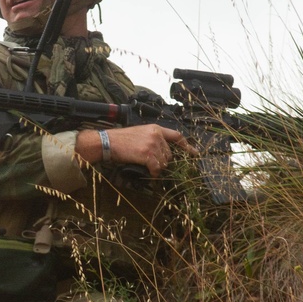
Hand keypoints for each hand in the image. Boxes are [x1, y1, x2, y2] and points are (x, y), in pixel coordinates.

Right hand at [76, 124, 198, 177]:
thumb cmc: (121, 139)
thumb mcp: (140, 133)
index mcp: (156, 128)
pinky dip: (154, 173)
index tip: (194, 153)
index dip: (186, 146)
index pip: (176, 136)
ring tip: (146, 166)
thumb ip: (153, 138)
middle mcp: (156, 135)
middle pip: (169, 154)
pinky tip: (149, 172)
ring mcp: (152, 144)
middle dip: (163, 161)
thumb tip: (162, 152)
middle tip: (152, 164)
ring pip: (164, 162)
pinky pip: (157, 168)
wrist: (108, 142)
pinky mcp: (147, 154)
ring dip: (157, 167)